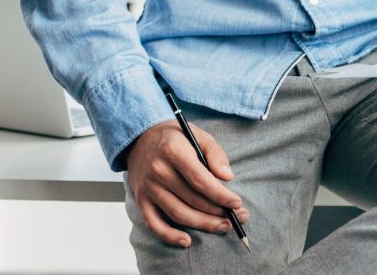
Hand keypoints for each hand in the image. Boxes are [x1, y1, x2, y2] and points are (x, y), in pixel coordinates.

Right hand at [125, 119, 248, 248]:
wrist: (139, 137)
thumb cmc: (174, 137)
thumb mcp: (197, 134)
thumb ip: (214, 153)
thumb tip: (228, 177)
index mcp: (173, 150)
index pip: (200, 179)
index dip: (220, 195)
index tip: (237, 203)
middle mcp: (158, 170)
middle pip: (192, 199)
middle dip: (218, 212)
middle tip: (237, 217)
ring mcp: (148, 187)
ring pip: (179, 214)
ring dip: (203, 224)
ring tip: (222, 227)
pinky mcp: (141, 200)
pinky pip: (154, 224)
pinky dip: (170, 236)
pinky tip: (187, 241)